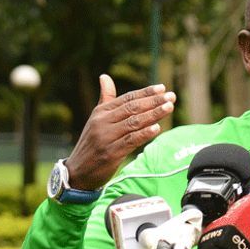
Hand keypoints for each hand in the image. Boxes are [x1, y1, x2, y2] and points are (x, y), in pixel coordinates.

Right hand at [64, 74, 176, 189]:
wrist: (78, 172)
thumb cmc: (91, 144)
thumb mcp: (96, 120)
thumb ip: (105, 99)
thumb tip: (104, 76)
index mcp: (101, 112)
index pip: (127, 99)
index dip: (145, 93)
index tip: (162, 88)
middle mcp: (102, 122)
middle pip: (132, 108)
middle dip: (154, 102)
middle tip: (171, 97)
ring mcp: (106, 137)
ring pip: (133, 123)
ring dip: (153, 114)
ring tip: (169, 107)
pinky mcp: (111, 153)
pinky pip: (131, 141)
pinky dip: (144, 134)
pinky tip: (157, 128)